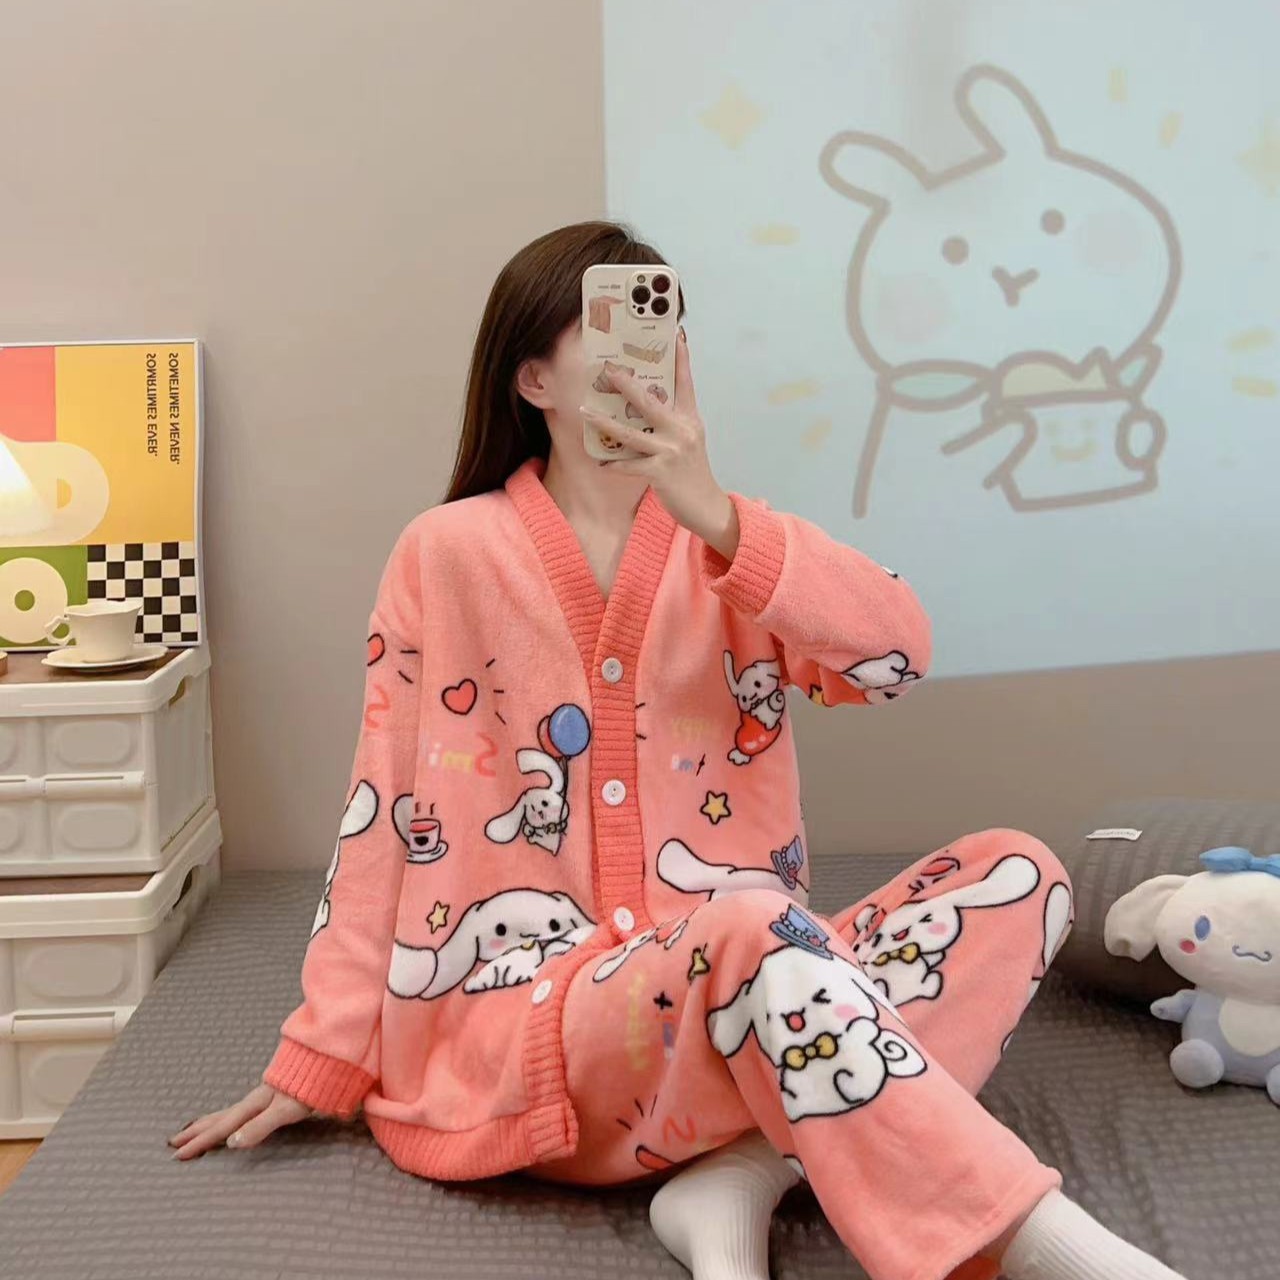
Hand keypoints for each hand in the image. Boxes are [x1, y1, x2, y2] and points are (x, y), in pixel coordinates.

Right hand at [168, 1083, 311, 1159]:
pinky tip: (229, 1118)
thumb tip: (231, 1143)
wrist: (325, 1060)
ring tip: (191, 1129)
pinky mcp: (270, 1095)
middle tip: (171, 1141)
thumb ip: (259, 1127)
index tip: (177, 1155)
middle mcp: (252, 1101)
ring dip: (207, 1123)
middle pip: (218, 1118)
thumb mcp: (284, 1111)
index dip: (200, 1142)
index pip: (221, 1129)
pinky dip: (225, 1116)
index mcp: (252, 1106)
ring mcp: (260, 1097)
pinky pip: (238, 1109)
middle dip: (196, 1131)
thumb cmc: (307, 1089)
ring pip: (226, 1113)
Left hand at [580, 329, 738, 559]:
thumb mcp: (689, 441)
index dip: (681, 357)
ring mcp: (671, 451)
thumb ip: (672, 422)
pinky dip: (613, 463)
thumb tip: (647, 405)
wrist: (706, 506)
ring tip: (584, 411)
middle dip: (626, 383)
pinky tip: (600, 461)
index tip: (676, 334)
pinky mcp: (661, 472)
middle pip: (650, 400)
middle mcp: (682, 431)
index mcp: (690, 419)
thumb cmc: (692, 472)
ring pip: (631, 432)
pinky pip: (630, 465)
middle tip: (607, 368)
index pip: (685, 382)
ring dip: (604, 422)